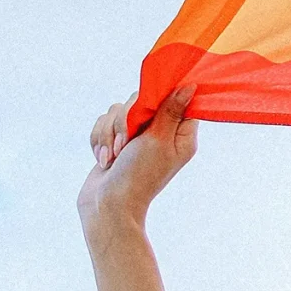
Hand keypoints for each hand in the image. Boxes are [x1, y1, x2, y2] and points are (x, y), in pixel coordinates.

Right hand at [77, 87, 196, 242]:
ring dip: (109, 134)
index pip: (178, 99)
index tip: (148, 103)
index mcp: (180, 134)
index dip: (162, 95)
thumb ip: (170, 111)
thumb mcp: (158, 140)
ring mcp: (136, 137)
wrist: (107, 204)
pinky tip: (104, 161)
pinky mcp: (115, 141)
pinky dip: (99, 141)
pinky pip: (102, 123)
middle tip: (126, 144)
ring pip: (116, 110)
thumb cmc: (139, 176)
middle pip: (141, 99)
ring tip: (113, 157)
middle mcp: (160, 132)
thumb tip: (190, 86)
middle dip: (125, 120)